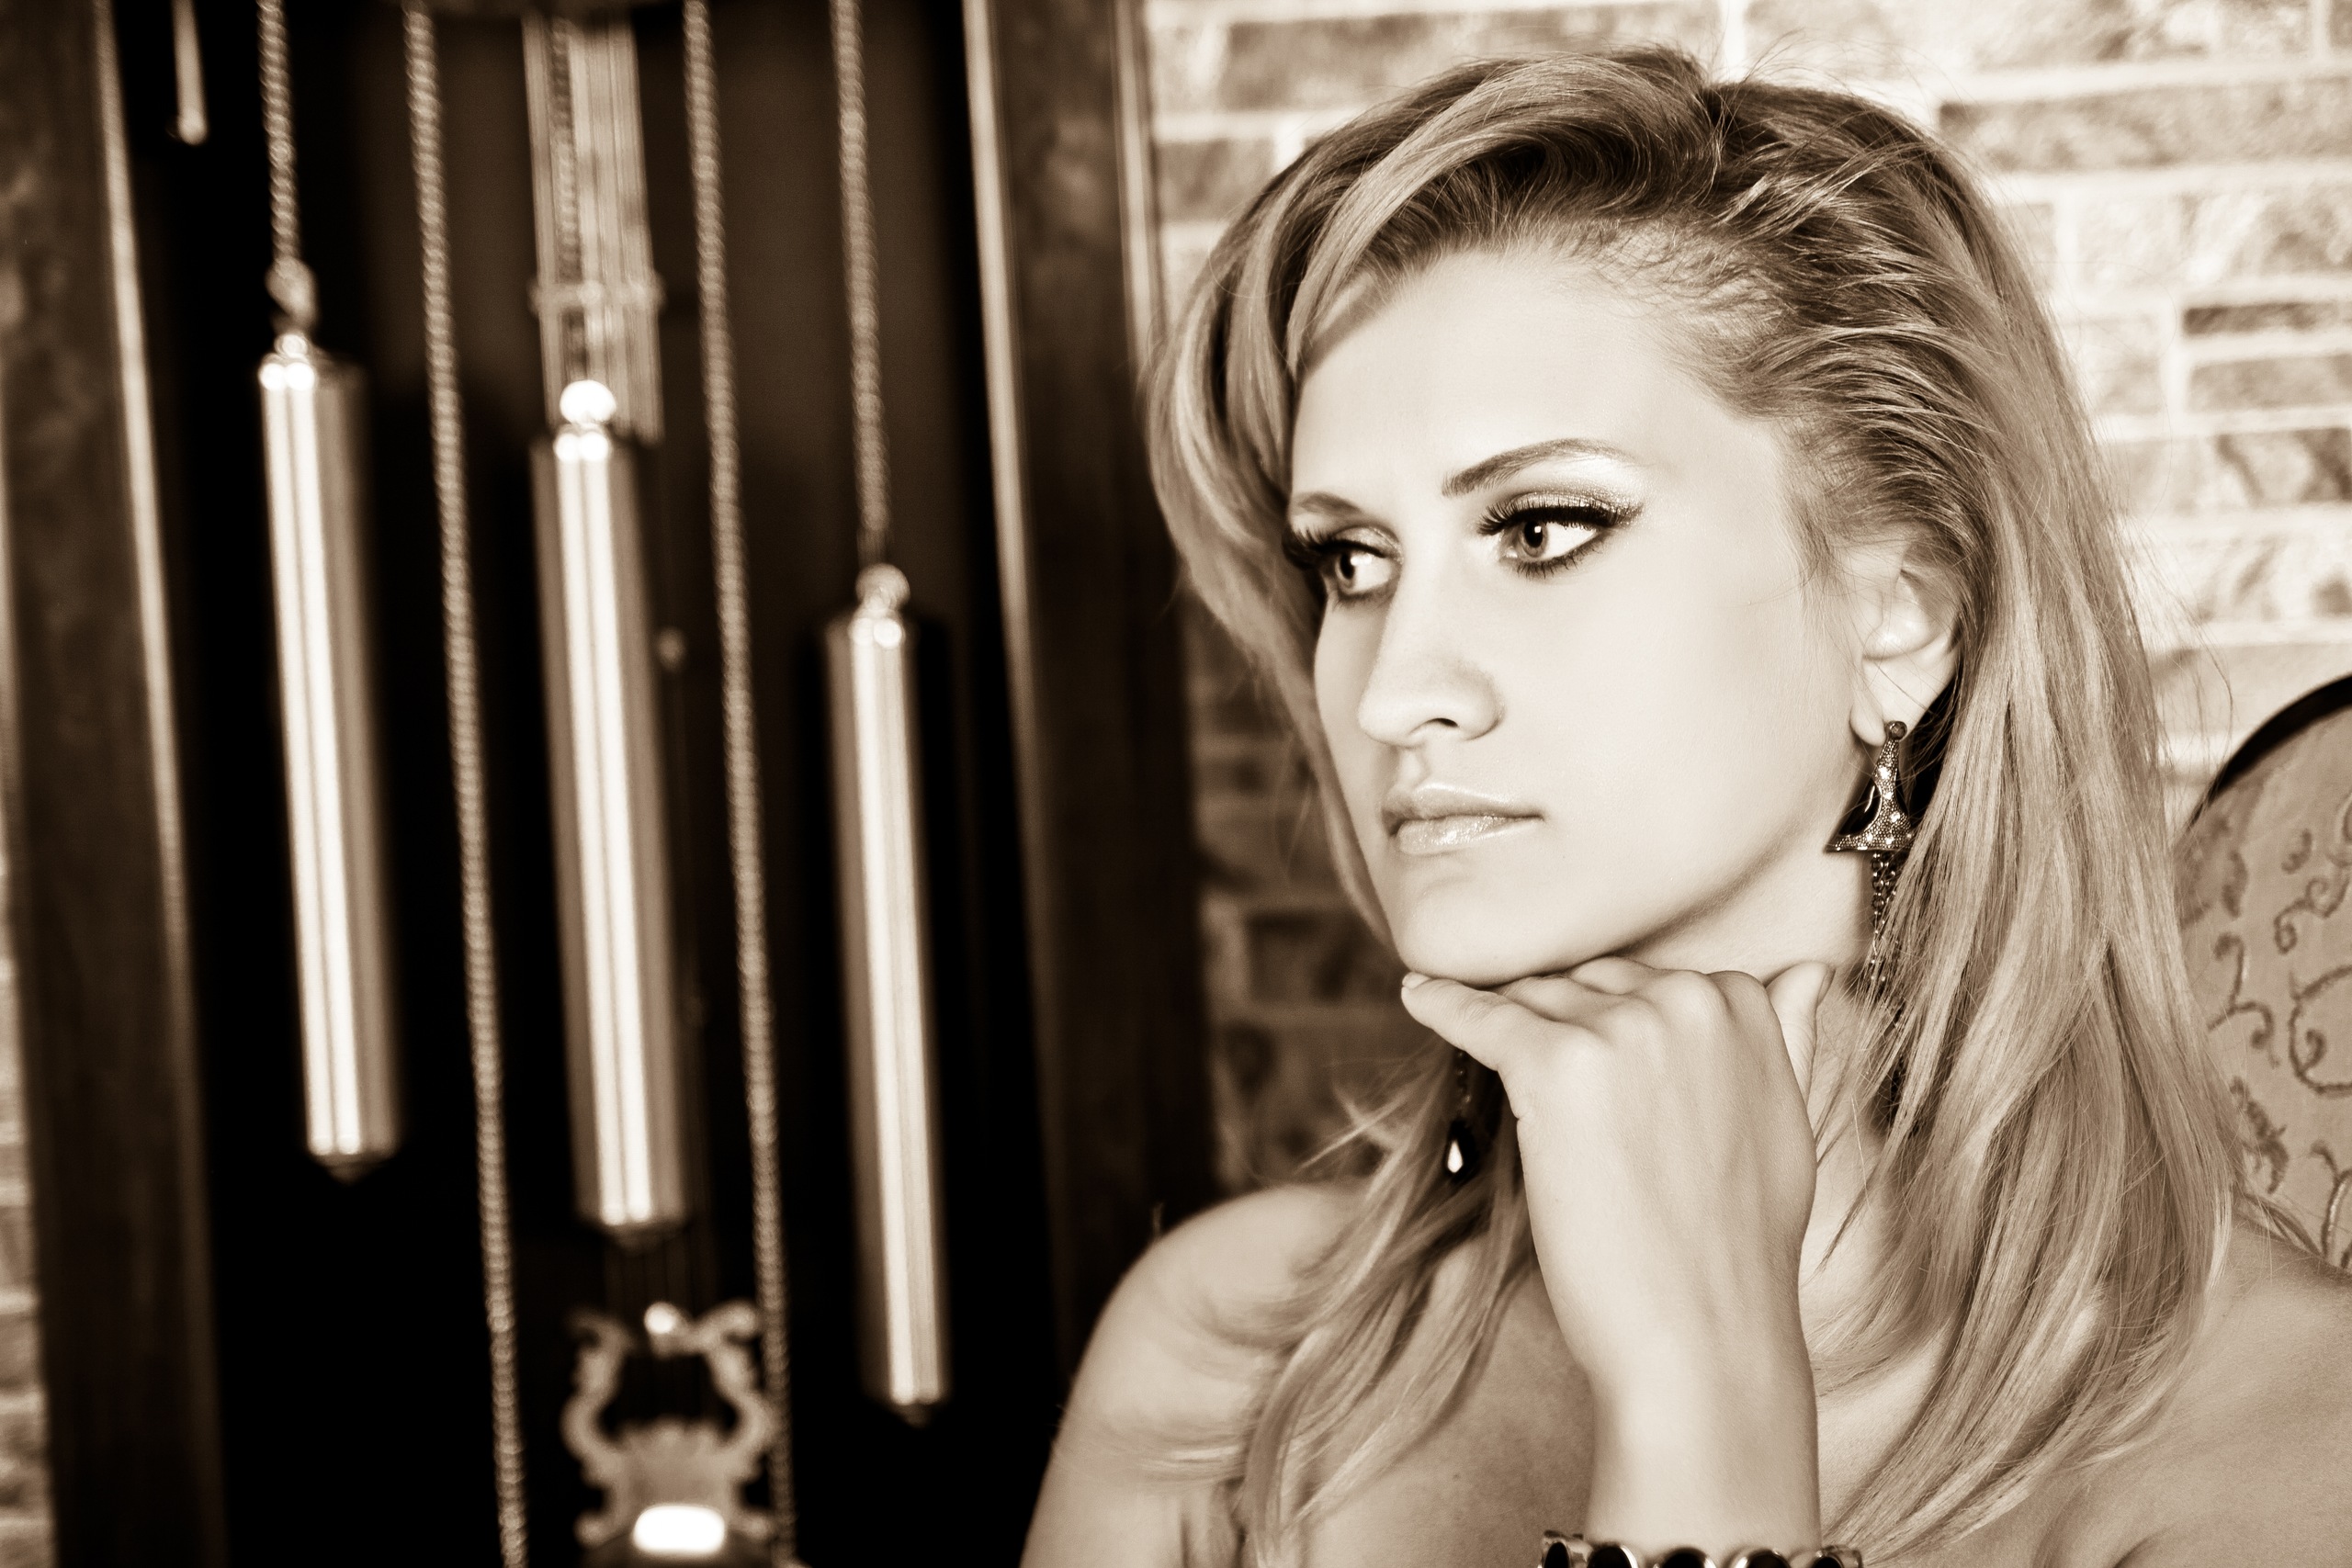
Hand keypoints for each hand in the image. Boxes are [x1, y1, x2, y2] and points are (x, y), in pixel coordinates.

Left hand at [1400, 956, 1832, 1549]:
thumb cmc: (1739, 1244)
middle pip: (1587, 984)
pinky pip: (1480, 1017)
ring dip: (1517, 1037)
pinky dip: (1442, 1006)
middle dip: (1567, 1032)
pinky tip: (1416, 997)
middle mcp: (1685, 999)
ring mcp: (1619, 1029)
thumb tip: (1807, 968)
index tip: (1604, 1075)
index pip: (1649, 980)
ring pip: (1535, 1001)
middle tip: (1564, 1114)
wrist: (1702, 1336)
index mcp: (1742, 1004)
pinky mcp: (1554, 1066)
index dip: (1618, 1029)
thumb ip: (1788, 1038)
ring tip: (1517, 1098)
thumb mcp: (1789, 1123)